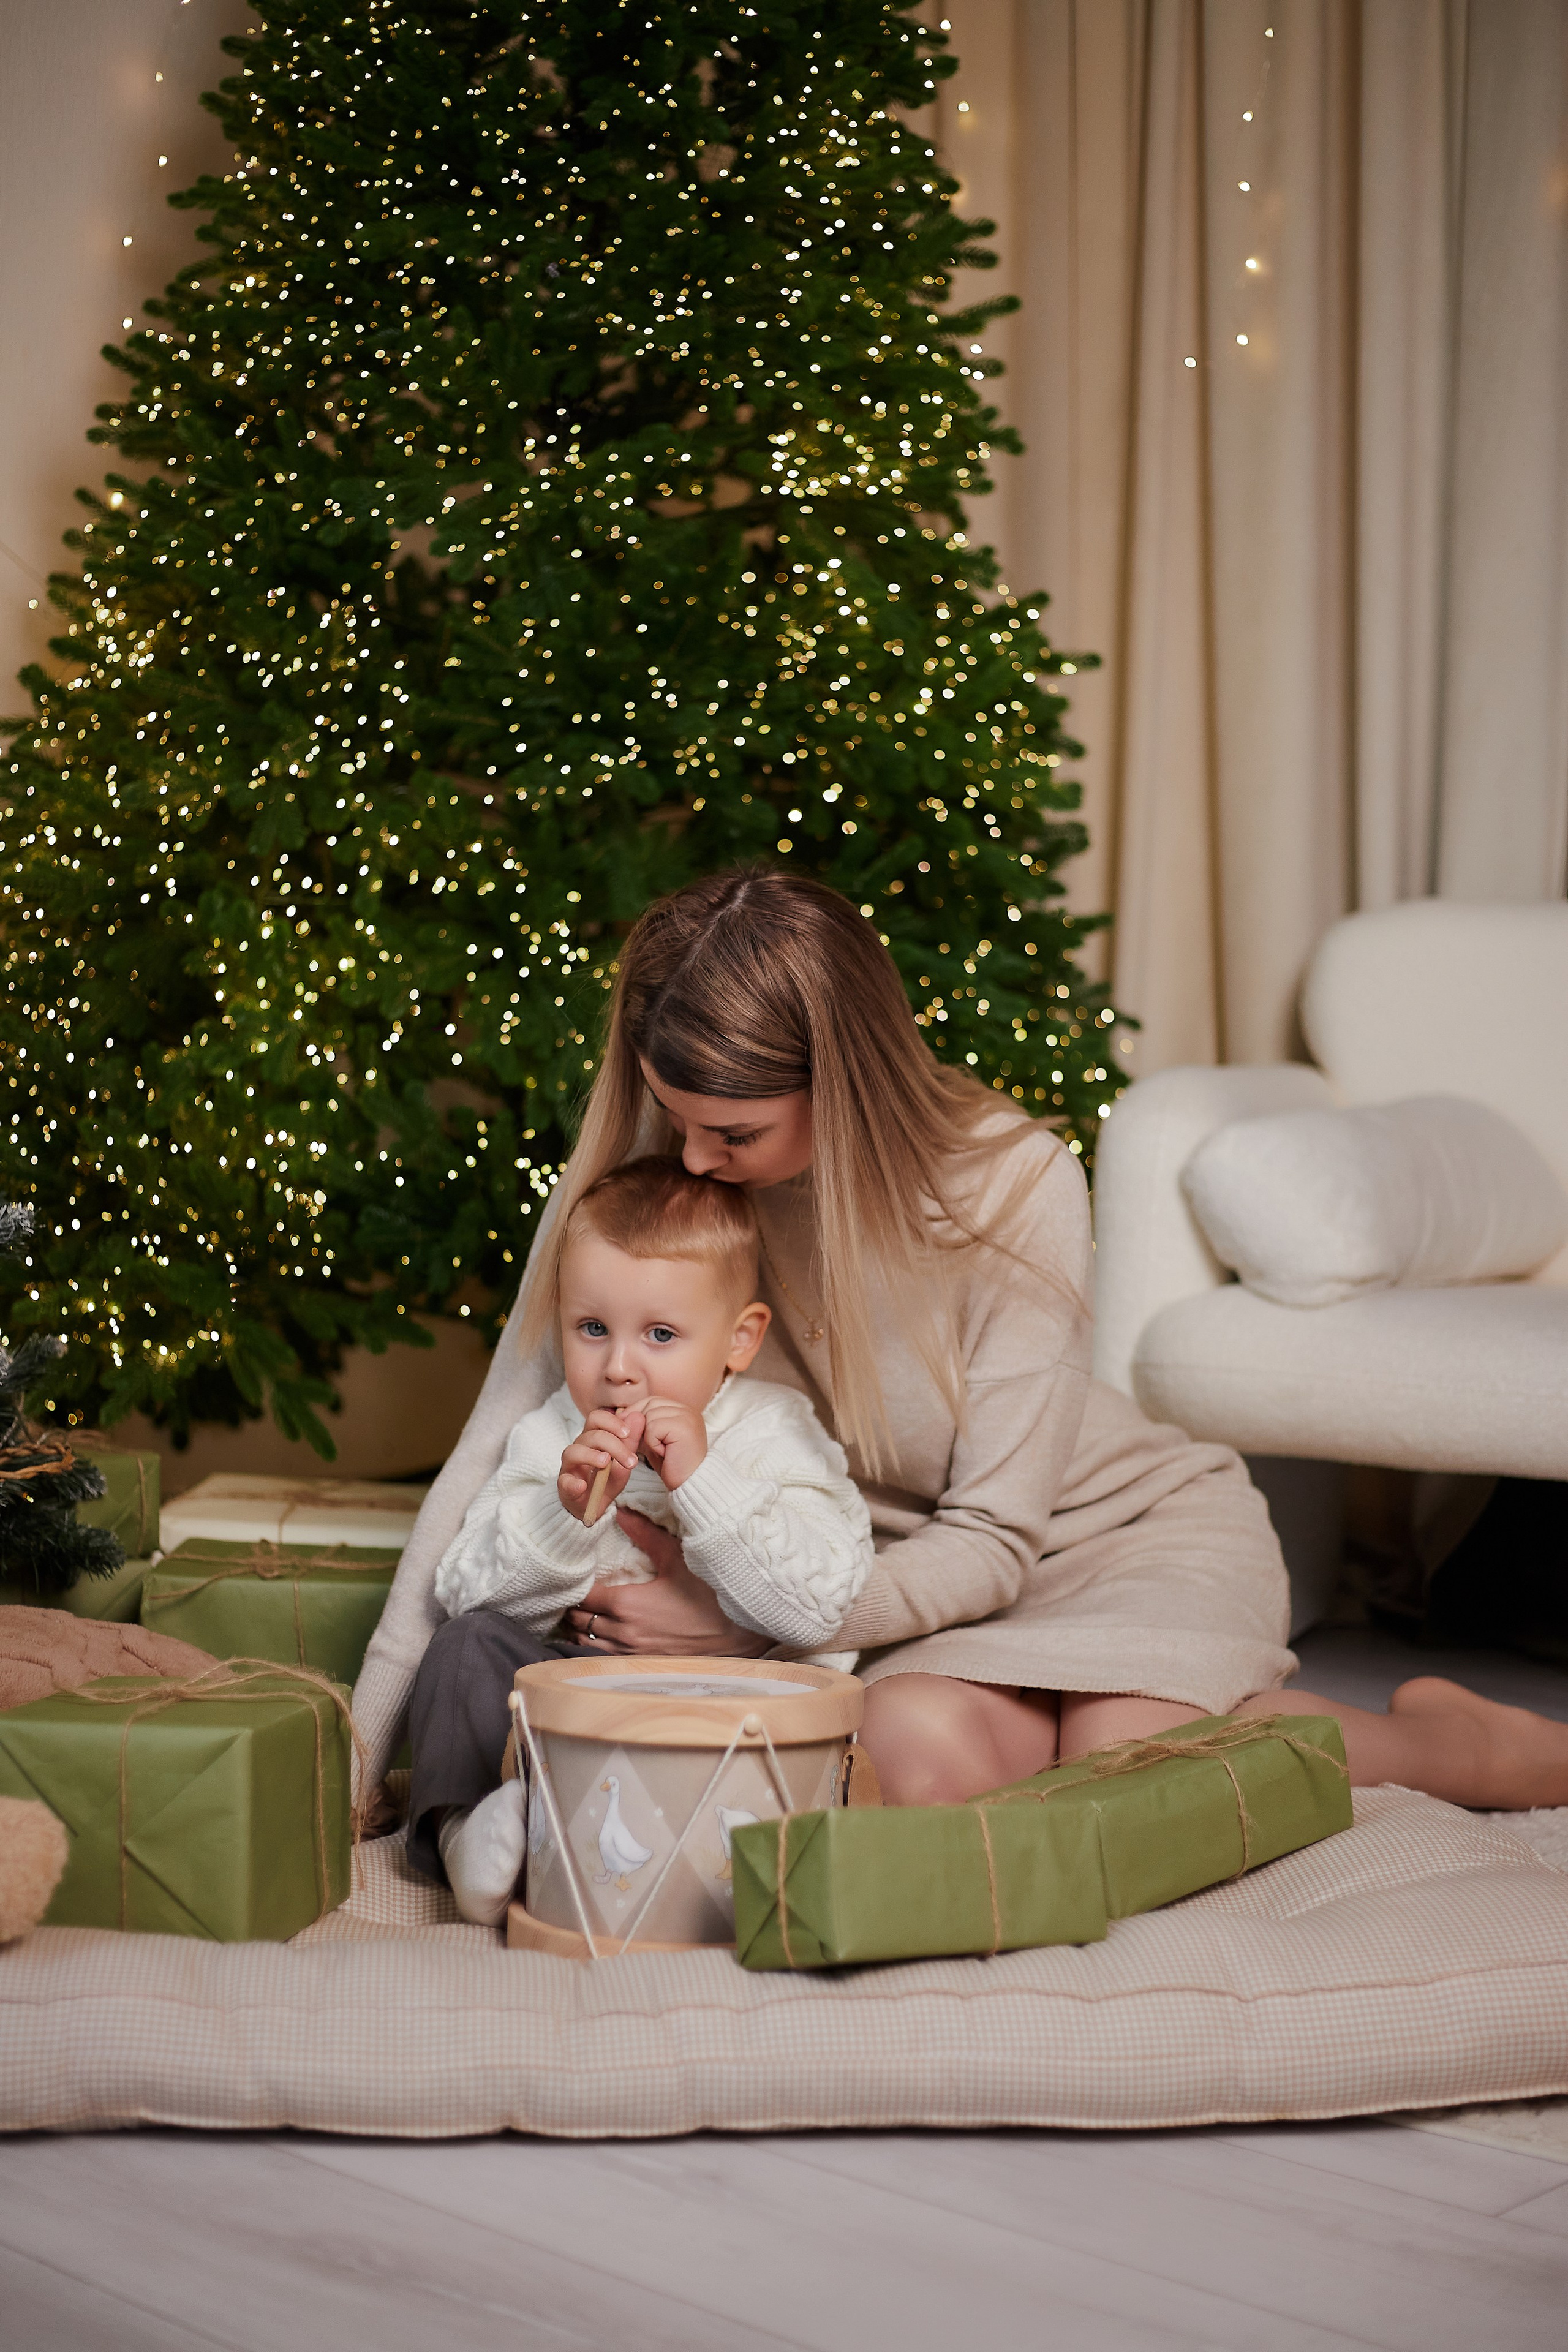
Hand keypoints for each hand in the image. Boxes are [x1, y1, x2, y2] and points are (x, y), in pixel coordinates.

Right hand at [557, 1406, 644, 1521]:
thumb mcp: (624, 1461)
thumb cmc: (607, 1479)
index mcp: (592, 1438)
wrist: (595, 1505)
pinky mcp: (564, 1486)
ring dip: (591, 1456)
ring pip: (574, 1452)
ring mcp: (569, 1466)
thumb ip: (630, 1441)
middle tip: (631, 1461)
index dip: (612, 1422)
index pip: (596, 1418)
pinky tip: (582, 1485)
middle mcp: (579, 1447)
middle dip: (613, 1445)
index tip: (628, 1433)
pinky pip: (564, 1481)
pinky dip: (573, 1483)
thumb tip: (638, 1416)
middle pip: (591, 1435)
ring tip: (606, 1463)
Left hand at [565, 1509, 770, 1656]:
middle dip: (575, 1604)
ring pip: (587, 1641)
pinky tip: (603, 1632)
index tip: (577, 1572)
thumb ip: (645, 1534)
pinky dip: (596, 1644)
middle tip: (578, 1589)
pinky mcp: (641, 1665)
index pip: (583, 1595)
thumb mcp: (678, 1559)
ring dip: (582, 1626)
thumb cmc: (710, 1596)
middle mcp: (623, 1632)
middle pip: (579, 1620)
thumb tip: (621, 1513)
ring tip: (586, 1610)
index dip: (576, 1583)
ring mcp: (631, 1653)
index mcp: (626, 1604)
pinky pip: (604, 1656)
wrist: (738, 1634)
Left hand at [638, 1395, 707, 1491]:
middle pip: (651, 1404)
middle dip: (640, 1423)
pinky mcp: (683, 1427)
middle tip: (646, 1445)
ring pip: (650, 1415)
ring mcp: (687, 1416)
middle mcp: (688, 1410)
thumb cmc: (673, 1466)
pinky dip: (652, 1443)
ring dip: (648, 1436)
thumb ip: (643, 1425)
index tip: (629, 1431)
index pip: (653, 1400)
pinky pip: (653, 1427)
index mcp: (683, 1410)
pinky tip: (664, 1453)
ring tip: (661, 1450)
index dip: (637, 1413)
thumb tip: (621, 1413)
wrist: (690, 1485)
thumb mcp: (655, 1441)